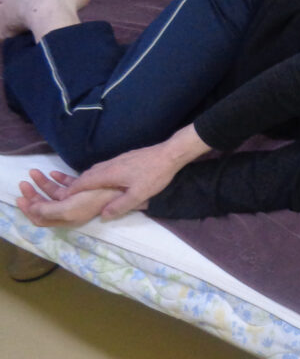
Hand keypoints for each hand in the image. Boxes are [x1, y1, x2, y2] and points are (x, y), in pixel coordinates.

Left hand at [17, 169, 126, 226]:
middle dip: (32, 195)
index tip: (20, 198)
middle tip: (23, 183)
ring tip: (34, 172)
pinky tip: (53, 172)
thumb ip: (47, 210)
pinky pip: (68, 184)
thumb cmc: (93, 199)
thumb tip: (32, 209)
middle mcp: (69, 210)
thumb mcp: (68, 209)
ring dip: (43, 183)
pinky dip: (59, 179)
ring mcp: (77, 199)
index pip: (41, 218)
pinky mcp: (85, 188)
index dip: (29, 210)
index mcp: (65, 218)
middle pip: (45, 205)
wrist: (121, 189)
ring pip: (55, 193)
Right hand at [67, 125, 207, 219]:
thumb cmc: (155, 175)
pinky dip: (98, 174)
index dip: (71, 191)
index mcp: (109, 174)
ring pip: (97, 169)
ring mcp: (118, 159)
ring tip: (84, 189)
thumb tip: (103, 215)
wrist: (170, 153)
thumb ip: (120, 206)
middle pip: (88, 174)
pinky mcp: (126, 157)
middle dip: (77, 185)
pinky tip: (104, 179)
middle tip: (68, 195)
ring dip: (88, 179)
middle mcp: (110, 164)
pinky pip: (105, 166)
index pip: (84, 182)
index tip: (61, 198)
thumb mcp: (138, 195)